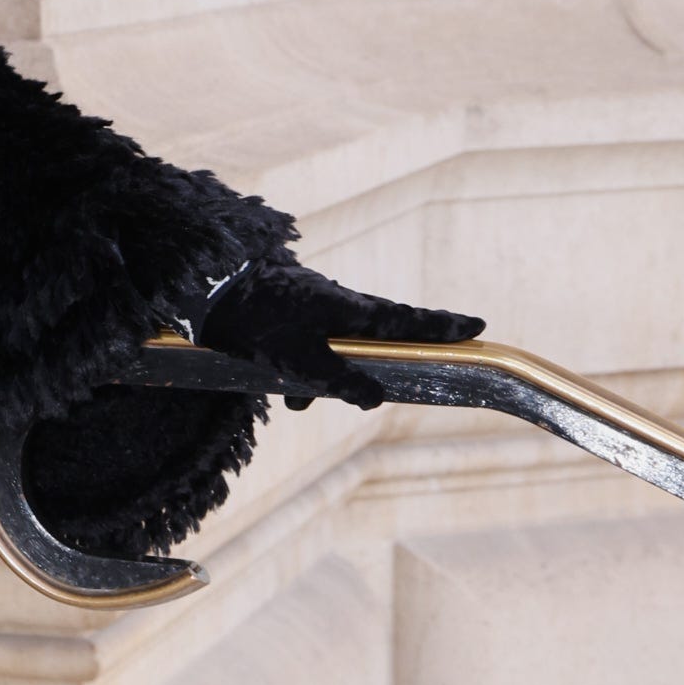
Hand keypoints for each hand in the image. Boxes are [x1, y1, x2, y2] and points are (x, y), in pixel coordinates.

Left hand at [199, 260, 485, 411]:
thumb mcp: (297, 359)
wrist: (206, 286)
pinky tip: (290, 397)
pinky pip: (311, 347)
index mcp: (348, 310)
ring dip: (338, 371)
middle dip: (402, 346)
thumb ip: (337, 380)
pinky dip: (306, 370)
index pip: (406, 321)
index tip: (477, 325)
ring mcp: (314, 307)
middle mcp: (337, 304)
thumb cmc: (254, 320)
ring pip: (341, 344)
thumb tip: (375, 398)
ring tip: (324, 396)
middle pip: (381, 330)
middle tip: (441, 345)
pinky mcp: (290, 313)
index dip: (441, 327)